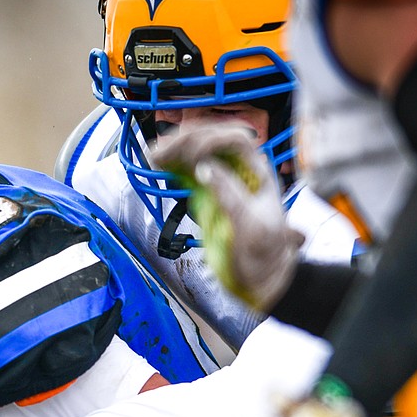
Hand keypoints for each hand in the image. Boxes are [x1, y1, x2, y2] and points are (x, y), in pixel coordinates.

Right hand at [151, 123, 303, 311]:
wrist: (259, 277)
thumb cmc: (262, 253)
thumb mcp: (249, 225)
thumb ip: (229, 195)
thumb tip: (204, 168)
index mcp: (257, 173)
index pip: (235, 140)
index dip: (212, 140)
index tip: (191, 157)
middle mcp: (239, 170)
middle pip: (213, 139)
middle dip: (187, 140)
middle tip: (162, 151)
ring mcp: (221, 180)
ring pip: (198, 151)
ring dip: (176, 149)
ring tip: (154, 154)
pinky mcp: (207, 193)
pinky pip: (188, 169)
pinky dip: (173, 163)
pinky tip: (158, 161)